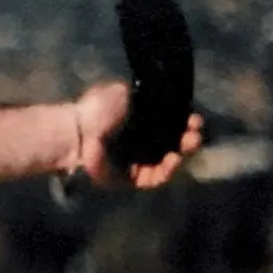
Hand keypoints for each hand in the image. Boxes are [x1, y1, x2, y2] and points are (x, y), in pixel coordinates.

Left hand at [71, 81, 204, 188]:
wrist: (77, 131)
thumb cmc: (97, 110)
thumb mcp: (123, 93)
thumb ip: (147, 96)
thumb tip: (167, 96)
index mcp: (141, 123)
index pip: (172, 125)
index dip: (187, 122)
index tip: (194, 118)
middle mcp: (141, 144)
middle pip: (175, 145)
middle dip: (190, 138)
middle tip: (195, 133)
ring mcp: (137, 163)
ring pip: (169, 163)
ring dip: (183, 154)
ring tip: (188, 143)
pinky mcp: (131, 180)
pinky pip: (155, 178)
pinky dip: (167, 171)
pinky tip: (174, 159)